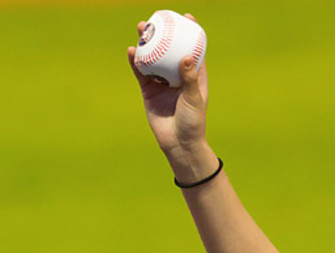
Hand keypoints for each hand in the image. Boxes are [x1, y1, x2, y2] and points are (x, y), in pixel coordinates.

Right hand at [127, 15, 208, 158]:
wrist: (179, 144)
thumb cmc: (192, 123)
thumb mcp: (194, 99)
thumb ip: (190, 79)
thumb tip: (185, 57)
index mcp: (193, 77)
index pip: (192, 50)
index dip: (190, 33)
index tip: (187, 17)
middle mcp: (177, 77)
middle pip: (169, 50)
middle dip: (163, 33)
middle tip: (156, 20)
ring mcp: (162, 83)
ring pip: (153, 58)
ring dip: (147, 42)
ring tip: (141, 28)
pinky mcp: (149, 91)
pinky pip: (141, 72)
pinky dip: (136, 61)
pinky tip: (132, 51)